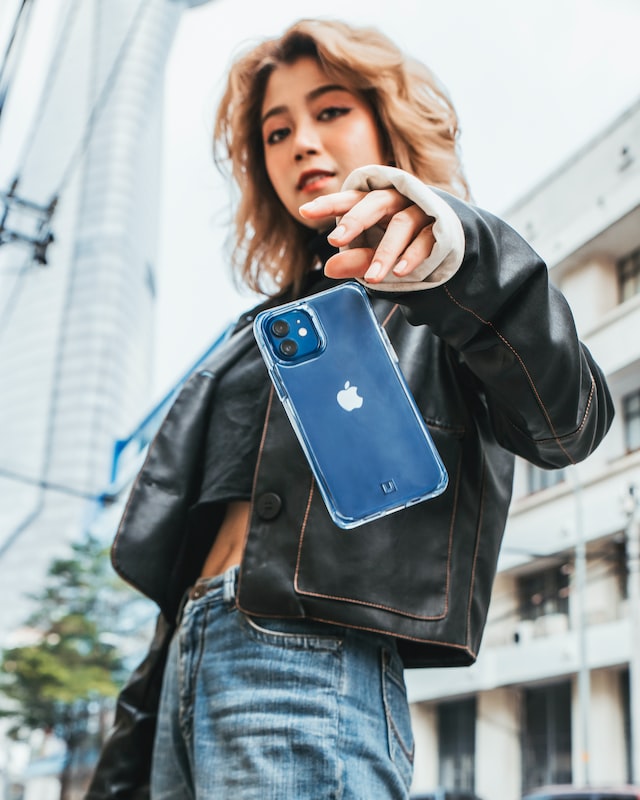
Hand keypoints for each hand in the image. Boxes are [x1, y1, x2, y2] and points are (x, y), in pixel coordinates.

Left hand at [299, 188, 434, 283]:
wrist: (444, 240)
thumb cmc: (400, 241)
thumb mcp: (373, 253)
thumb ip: (354, 259)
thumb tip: (329, 269)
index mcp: (374, 202)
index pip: (349, 199)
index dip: (328, 204)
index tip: (305, 211)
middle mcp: (396, 200)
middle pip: (374, 203)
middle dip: (354, 220)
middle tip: (335, 240)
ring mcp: (419, 211)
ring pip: (402, 224)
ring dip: (385, 252)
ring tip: (373, 278)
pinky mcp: (438, 227)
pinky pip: (425, 239)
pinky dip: (412, 256)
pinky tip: (399, 272)